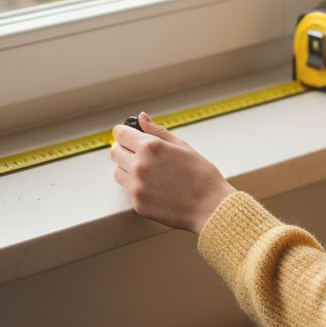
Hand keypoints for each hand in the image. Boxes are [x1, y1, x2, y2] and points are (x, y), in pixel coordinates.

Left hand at [110, 112, 235, 233]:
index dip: (124, 133)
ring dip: (128, 169)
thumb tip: (142, 119)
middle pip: (115, 152)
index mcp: (150, 147)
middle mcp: (139, 166)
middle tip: (137, 153)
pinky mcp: (138, 204)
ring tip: (149, 172)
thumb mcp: (182, 146)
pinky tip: (157, 188)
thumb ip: (158, 131)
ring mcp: (137, 187)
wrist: (211, 207)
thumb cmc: (202, 176)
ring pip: (118, 172)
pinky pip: (130, 191)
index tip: (128, 135)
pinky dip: (139, 187)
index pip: (120, 134)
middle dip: (123, 149)